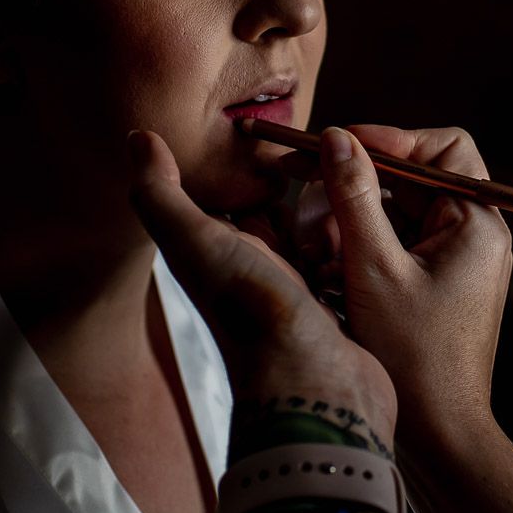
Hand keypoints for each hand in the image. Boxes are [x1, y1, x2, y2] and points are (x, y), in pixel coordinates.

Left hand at [126, 129, 395, 455]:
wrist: (316, 391)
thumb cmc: (255, 317)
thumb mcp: (200, 245)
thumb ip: (164, 195)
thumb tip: (137, 136)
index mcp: (219, 251)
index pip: (230, 192)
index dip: (244, 157)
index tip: (265, 121)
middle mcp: (255, 268)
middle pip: (277, 208)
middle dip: (297, 177)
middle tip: (327, 140)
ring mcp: (299, 289)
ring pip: (316, 229)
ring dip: (333, 204)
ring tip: (356, 171)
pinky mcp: (339, 304)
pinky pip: (347, 256)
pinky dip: (356, 237)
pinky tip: (375, 215)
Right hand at [284, 125, 512, 449]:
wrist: (438, 433)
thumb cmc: (414, 357)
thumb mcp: (374, 268)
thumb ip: (354, 197)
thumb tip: (337, 138)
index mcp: (478, 222)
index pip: (442, 148)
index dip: (389, 139)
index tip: (338, 145)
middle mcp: (474, 234)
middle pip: (414, 177)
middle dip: (358, 182)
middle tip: (307, 182)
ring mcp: (454, 260)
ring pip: (396, 211)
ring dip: (351, 219)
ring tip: (315, 242)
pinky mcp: (432, 284)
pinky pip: (392, 245)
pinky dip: (358, 250)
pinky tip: (326, 270)